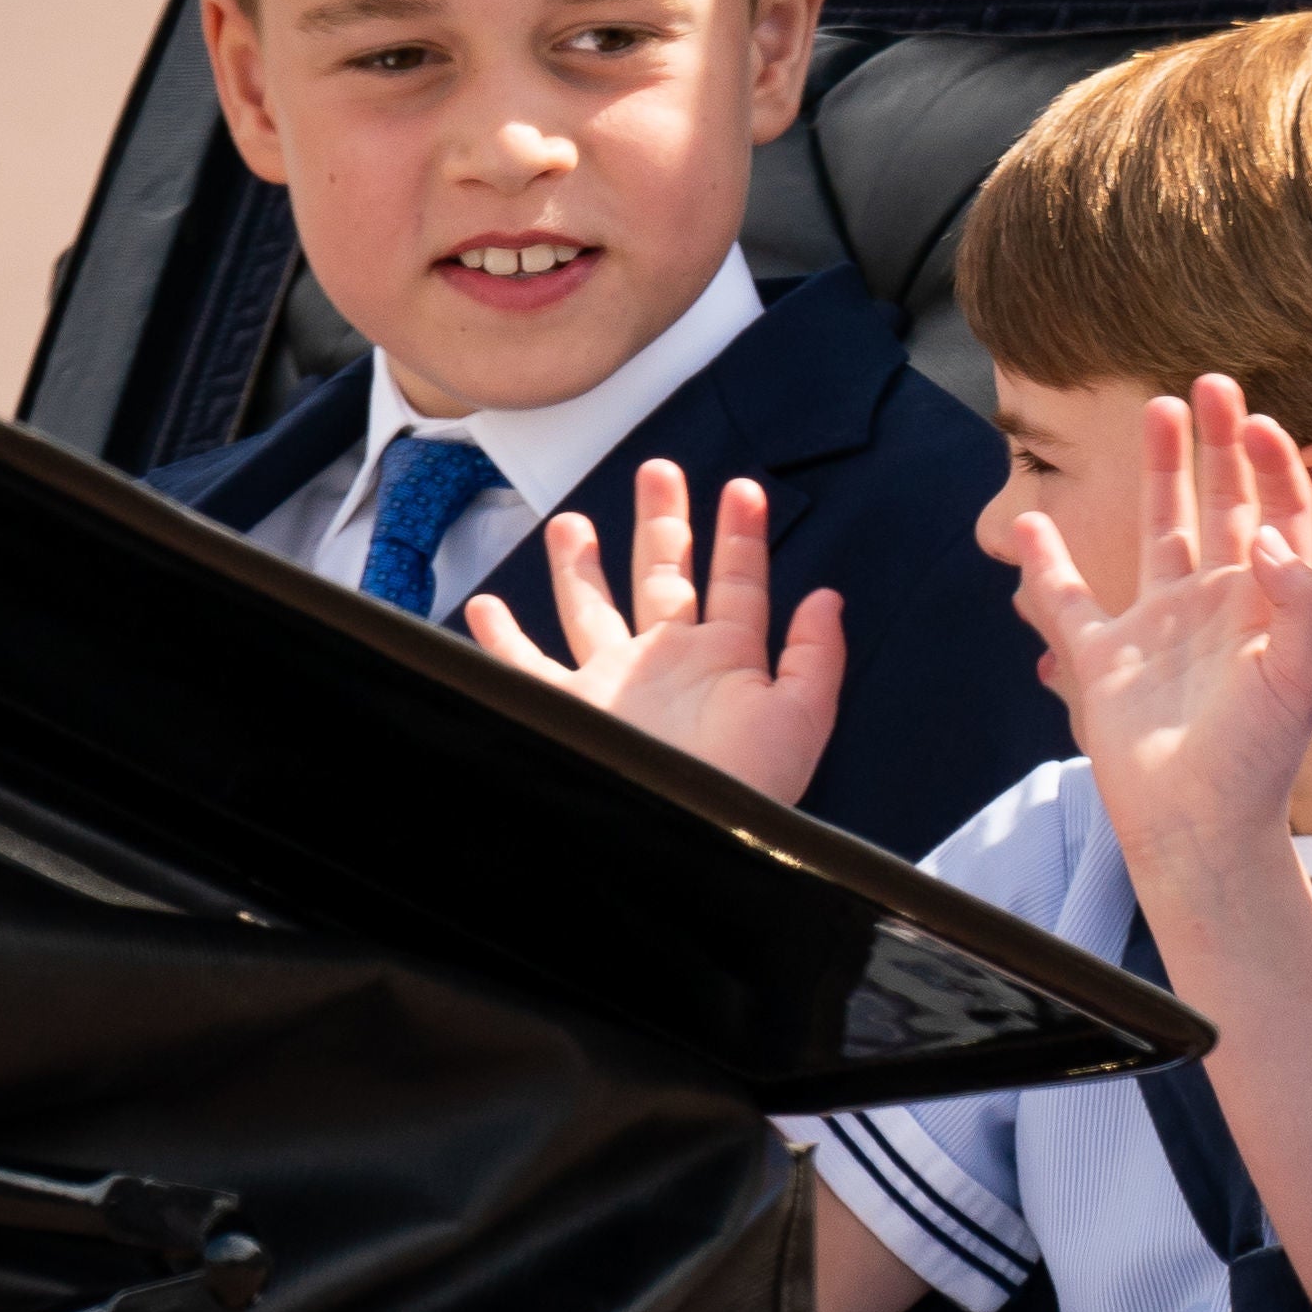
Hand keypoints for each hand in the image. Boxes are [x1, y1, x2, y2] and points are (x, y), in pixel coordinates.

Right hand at [464, 461, 845, 805]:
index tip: (745, 490)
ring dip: (582, 565)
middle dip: (662, 524)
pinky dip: (500, 641)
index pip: (738, 583)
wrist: (685, 840)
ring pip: (592, 609)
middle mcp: (666, 664)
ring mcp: (614, 685)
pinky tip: (485, 609)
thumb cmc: (747, 790)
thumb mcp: (800, 717)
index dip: (742, 536)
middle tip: (659, 471)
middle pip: (662, 576)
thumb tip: (826, 597)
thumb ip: (816, 655)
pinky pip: (527, 668)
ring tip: (572, 521)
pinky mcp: (569, 709)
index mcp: (725, 660)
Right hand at [1007, 374, 1311, 865]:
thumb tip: (1271, 535)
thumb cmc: (1258, 760)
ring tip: (1159, 410)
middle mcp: (1217, 605)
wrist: (1200, 828)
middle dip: (1220, 445)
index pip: (1281, 515)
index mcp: (1268, 605)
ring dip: (1158, 472)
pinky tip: (1029, 523)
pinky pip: (1068, 600)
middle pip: (1222, 504)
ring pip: (1158, 530)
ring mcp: (1159, 627)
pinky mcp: (1106, 660)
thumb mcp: (1301, 677)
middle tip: (1212, 383)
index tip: (1259, 421)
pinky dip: (1046, 563)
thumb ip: (1301, 600)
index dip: (1275, 466)